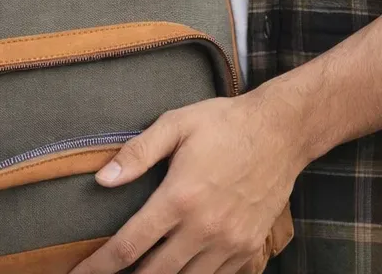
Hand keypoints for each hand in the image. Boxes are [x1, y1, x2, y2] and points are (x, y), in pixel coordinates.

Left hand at [68, 87, 302, 273]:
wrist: (281, 131)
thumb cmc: (225, 123)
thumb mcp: (176, 124)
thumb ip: (138, 153)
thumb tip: (102, 179)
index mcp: (179, 198)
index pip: (129, 245)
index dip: (99, 265)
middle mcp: (204, 229)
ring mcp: (229, 243)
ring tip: (143, 272)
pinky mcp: (249, 248)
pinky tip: (184, 267)